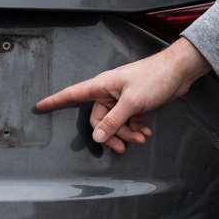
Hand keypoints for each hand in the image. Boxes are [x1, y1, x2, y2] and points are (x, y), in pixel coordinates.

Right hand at [35, 38, 212, 153]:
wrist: (179, 72)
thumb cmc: (154, 78)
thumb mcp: (132, 102)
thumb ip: (114, 121)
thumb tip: (97, 137)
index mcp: (101, 86)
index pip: (72, 94)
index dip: (55, 101)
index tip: (39, 106)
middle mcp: (108, 93)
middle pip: (98, 120)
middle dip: (111, 134)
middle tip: (123, 146)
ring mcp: (121, 99)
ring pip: (114, 124)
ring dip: (126, 134)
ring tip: (141, 138)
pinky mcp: (133, 104)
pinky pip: (127, 121)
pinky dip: (135, 129)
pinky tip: (146, 132)